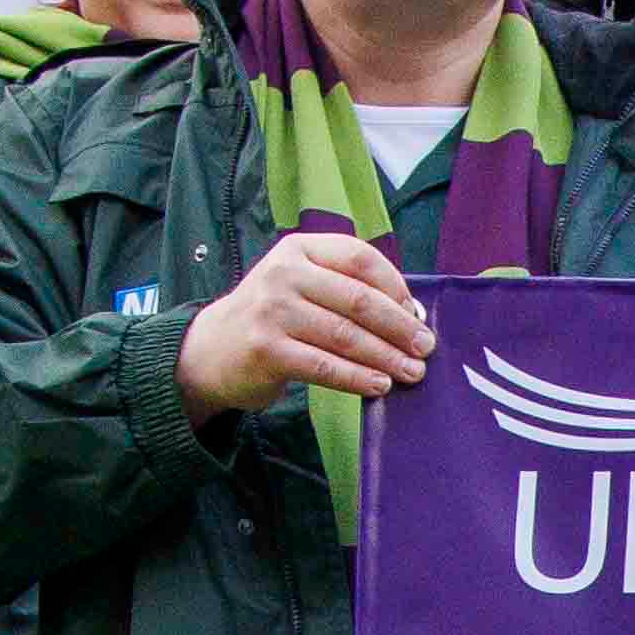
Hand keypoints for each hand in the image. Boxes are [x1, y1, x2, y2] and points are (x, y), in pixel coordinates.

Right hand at [179, 228, 434, 411]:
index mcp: (298, 249)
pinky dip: (357, 378)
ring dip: (386, 357)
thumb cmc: (271, 318)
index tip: (416, 313)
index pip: (360, 258)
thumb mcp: (301, 286)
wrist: (209, 350)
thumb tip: (411, 314)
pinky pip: (325, 366)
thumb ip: (345, 290)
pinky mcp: (266, 350)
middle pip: (358, 300)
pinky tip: (379, 385)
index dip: (395, 286)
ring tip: (411, 372)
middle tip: (425, 347)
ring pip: (345, 336)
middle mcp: (284, 274)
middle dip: (399, 327)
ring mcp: (272, 311)